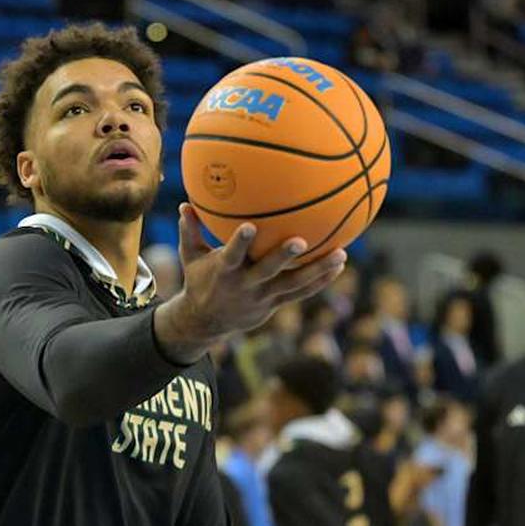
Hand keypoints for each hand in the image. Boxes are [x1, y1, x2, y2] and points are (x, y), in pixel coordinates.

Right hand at [156, 204, 346, 363]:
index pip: (231, 256)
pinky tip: (339, 265)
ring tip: (341, 254)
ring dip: (318, 270)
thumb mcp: (190, 257)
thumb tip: (184, 203)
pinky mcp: (276, 303)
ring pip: (294, 284)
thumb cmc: (199, 280)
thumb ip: (189, 230)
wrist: (207, 322)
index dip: (240, 243)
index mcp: (225, 271)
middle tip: (301, 241)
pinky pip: (302, 292)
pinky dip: (321, 280)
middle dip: (284, 257)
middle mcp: (246, 285)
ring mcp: (264, 296)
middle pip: (268, 271)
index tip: (249, 226)